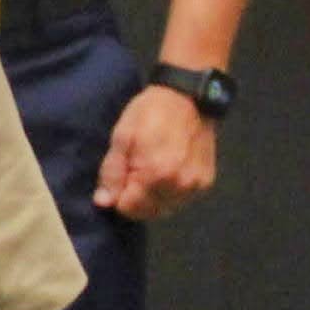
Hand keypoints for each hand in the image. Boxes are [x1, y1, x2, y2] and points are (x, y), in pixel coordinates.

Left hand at [96, 82, 217, 219]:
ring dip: (154, 198)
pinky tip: (168, 172)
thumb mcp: (122, 137)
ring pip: (165, 209)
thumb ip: (112, 173)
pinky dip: (171, 192)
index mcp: (155, 175)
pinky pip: (181, 200)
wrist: (188, 96)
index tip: (121, 176)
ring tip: (152, 170)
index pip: (128, 209)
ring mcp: (195, 186)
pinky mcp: (206, 182)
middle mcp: (179, 186)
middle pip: (148, 213)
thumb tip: (103, 203)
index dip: (119, 195)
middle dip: (136, 198)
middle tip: (136, 170)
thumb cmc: (150, 112)